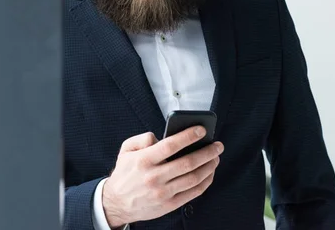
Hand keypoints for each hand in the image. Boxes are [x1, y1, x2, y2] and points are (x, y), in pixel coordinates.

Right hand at [102, 127, 223, 227]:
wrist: (117, 203)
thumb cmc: (125, 173)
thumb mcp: (126, 149)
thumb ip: (142, 138)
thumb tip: (161, 137)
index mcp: (144, 160)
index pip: (171, 145)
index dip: (189, 136)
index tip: (202, 130)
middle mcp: (154, 177)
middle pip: (188, 162)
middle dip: (207, 152)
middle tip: (217, 145)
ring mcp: (163, 193)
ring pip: (194, 178)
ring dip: (209, 166)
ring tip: (216, 157)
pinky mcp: (169, 204)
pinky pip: (193, 192)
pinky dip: (205, 182)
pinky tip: (209, 173)